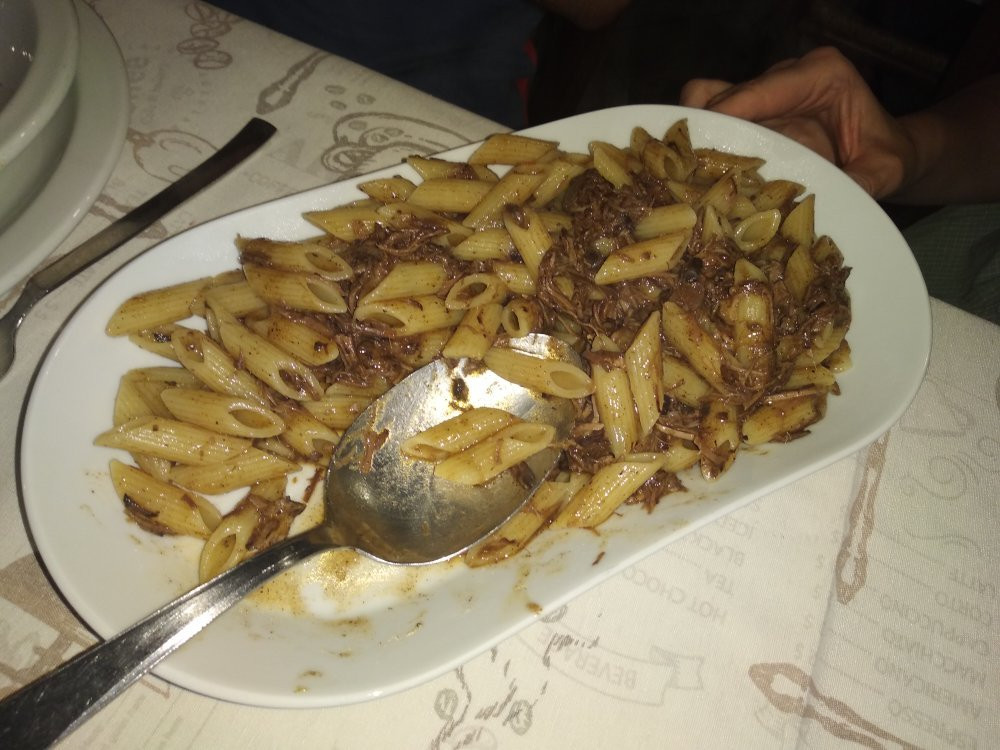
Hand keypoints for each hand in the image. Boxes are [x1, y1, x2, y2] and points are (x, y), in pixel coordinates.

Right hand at [679, 47, 915, 198]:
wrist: (888, 151)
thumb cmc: (886, 155)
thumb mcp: (883, 171)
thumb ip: (859, 183)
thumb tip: (824, 208)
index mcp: (821, 74)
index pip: (762, 88)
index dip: (728, 114)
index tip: (703, 142)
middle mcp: (786, 76)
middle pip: (725, 93)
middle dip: (705, 132)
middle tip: (690, 172)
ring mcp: (763, 94)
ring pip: (707, 100)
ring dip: (696, 138)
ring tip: (687, 175)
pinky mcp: (750, 116)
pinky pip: (712, 120)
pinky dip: (700, 145)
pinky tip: (695, 174)